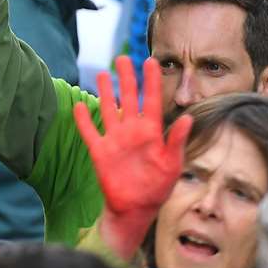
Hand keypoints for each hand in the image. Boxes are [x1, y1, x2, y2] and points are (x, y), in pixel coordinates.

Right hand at [73, 56, 192, 259]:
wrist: (135, 209)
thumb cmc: (158, 187)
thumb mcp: (173, 164)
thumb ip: (177, 140)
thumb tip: (188, 118)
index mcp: (152, 132)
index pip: (152, 101)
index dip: (151, 81)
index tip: (150, 61)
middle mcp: (132, 131)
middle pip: (128, 99)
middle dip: (126, 78)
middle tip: (123, 59)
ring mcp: (115, 139)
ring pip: (108, 109)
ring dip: (104, 92)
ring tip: (100, 74)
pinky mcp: (100, 151)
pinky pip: (89, 131)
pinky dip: (83, 119)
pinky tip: (78, 105)